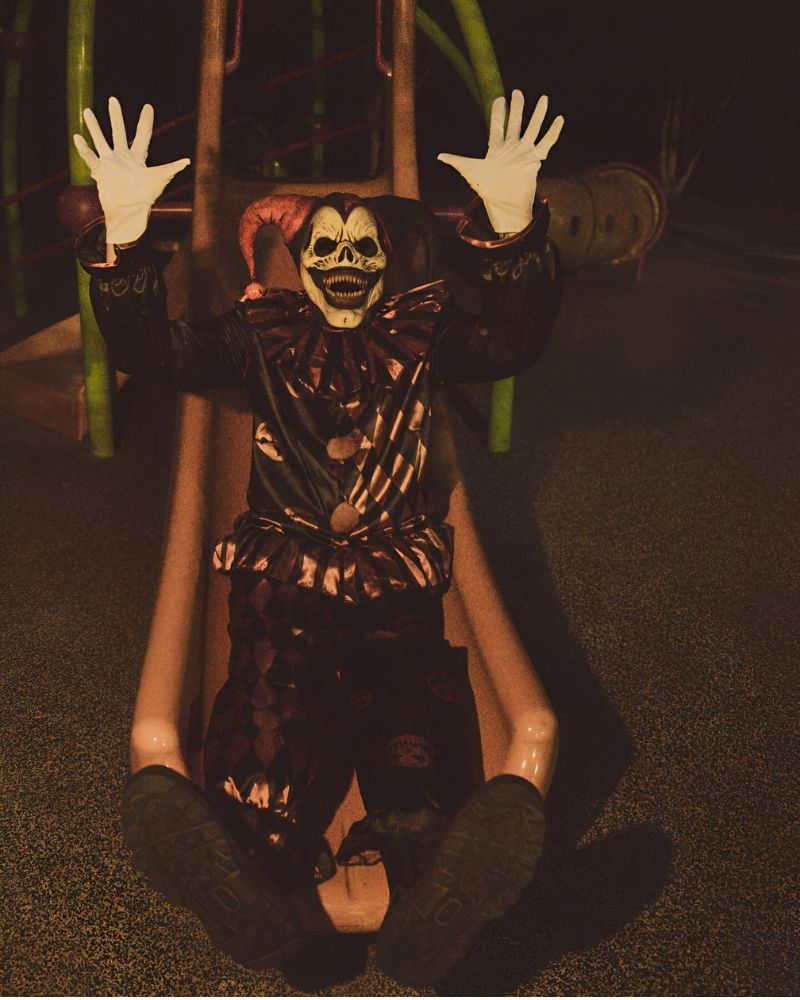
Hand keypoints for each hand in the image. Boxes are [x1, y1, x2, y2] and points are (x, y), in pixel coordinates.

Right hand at [73, 96, 189, 244]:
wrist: (129, 212)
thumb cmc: (145, 198)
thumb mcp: (159, 180)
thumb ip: (171, 169)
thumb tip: (187, 161)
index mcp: (138, 157)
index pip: (142, 135)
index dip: (145, 121)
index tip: (148, 107)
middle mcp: (123, 157)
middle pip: (118, 132)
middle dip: (116, 116)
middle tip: (113, 99)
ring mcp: (110, 164)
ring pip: (100, 140)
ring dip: (94, 127)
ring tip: (86, 111)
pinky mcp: (100, 172)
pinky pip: (90, 158)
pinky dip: (84, 149)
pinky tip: (77, 137)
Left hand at [438, 90, 563, 234]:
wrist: (503, 201)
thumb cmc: (487, 188)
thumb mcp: (469, 170)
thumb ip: (455, 160)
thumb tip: (438, 156)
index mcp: (496, 148)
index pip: (497, 125)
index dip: (497, 112)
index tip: (499, 97)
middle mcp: (511, 148)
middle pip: (515, 122)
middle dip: (517, 107)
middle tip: (518, 91)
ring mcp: (524, 152)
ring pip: (533, 128)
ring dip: (538, 114)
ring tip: (544, 98)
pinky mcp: (535, 159)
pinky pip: (547, 142)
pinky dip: (553, 132)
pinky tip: (559, 119)